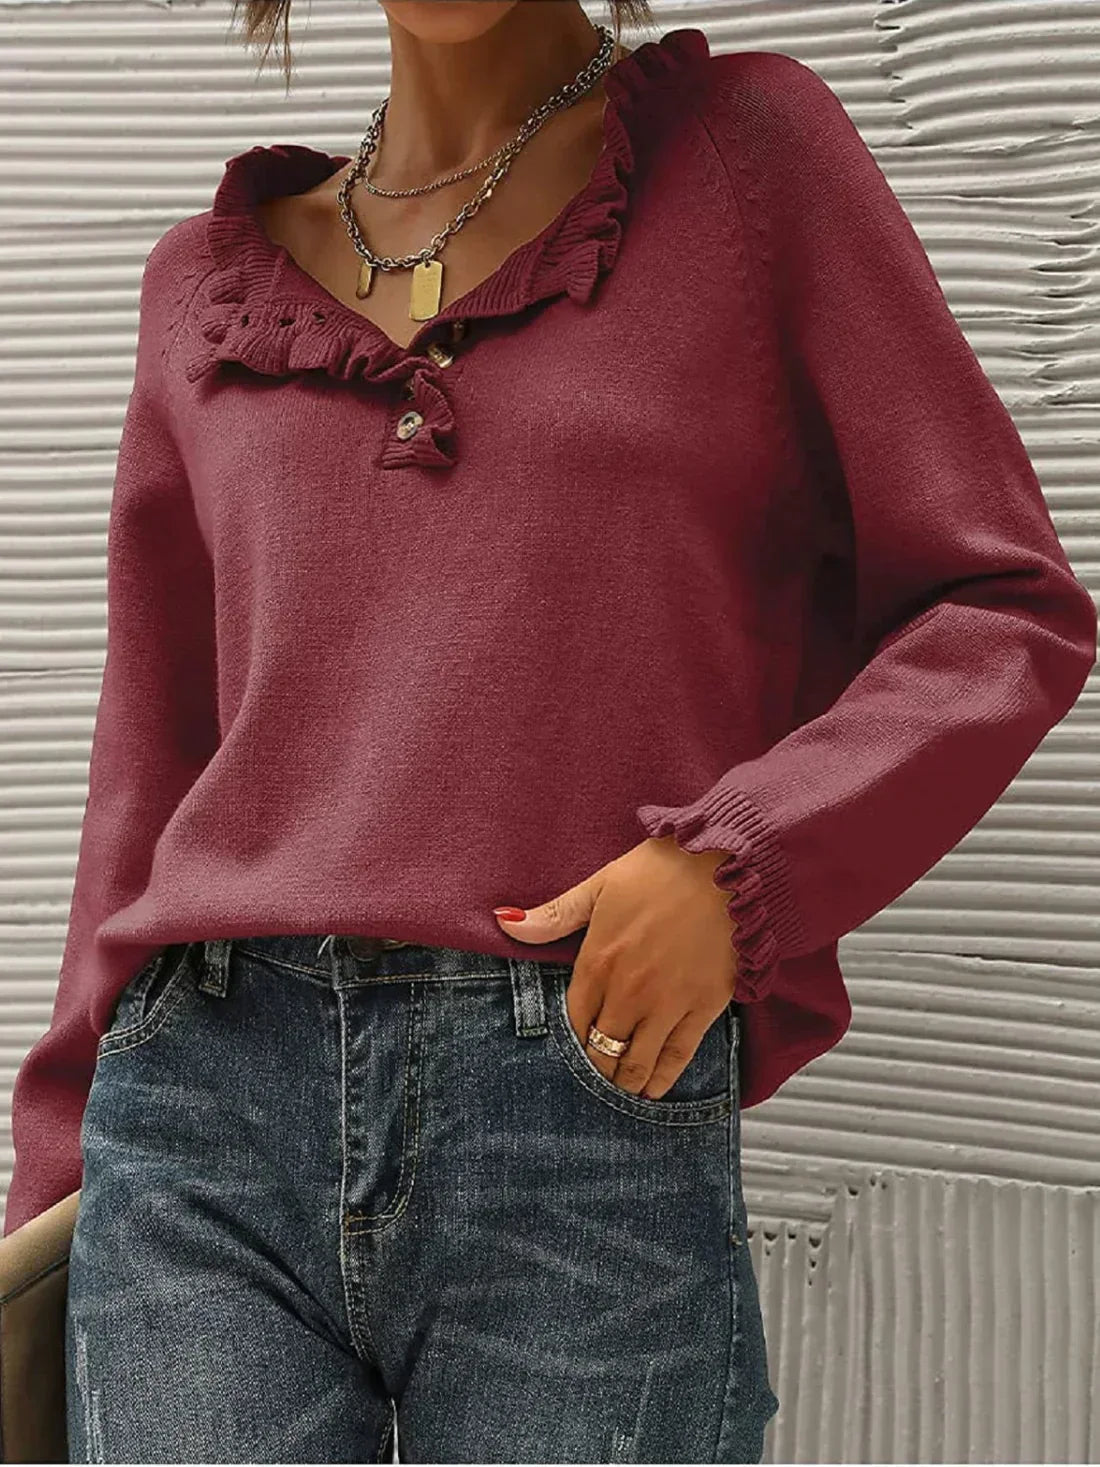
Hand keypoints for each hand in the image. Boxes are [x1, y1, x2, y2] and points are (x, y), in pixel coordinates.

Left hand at [492, 836, 738, 1098]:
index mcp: (598, 961)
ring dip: (623, 1080)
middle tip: (595, 1074)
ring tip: (618, 1089)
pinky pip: (677, 1056)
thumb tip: (503, 920)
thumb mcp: (600, 885)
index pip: (573, 1018)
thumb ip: (554, 914)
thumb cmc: (662, 870)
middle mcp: (628, 991)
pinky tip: (652, 1089)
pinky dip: (662, 1078)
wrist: (727, 866)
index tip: (573, 1046)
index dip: (571, 1037)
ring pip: (635, 1061)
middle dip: (594, 1065)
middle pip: (600, 1048)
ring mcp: (666, 1003)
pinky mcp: (703, 1007)